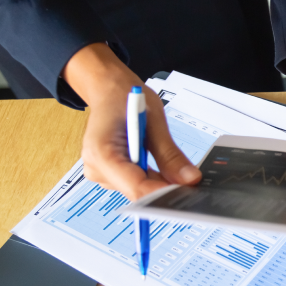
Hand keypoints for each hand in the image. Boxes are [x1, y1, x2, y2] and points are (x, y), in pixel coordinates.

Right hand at [63, 44, 200, 200]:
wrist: (108, 90)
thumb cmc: (126, 98)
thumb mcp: (154, 121)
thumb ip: (170, 154)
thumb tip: (190, 179)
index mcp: (102, 152)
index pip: (136, 186)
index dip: (164, 194)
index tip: (187, 194)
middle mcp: (95, 167)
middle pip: (137, 191)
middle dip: (165, 188)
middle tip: (190, 182)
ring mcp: (99, 172)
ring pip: (138, 189)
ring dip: (158, 180)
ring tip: (169, 163)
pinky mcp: (108, 174)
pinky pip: (135, 182)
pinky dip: (151, 177)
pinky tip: (158, 165)